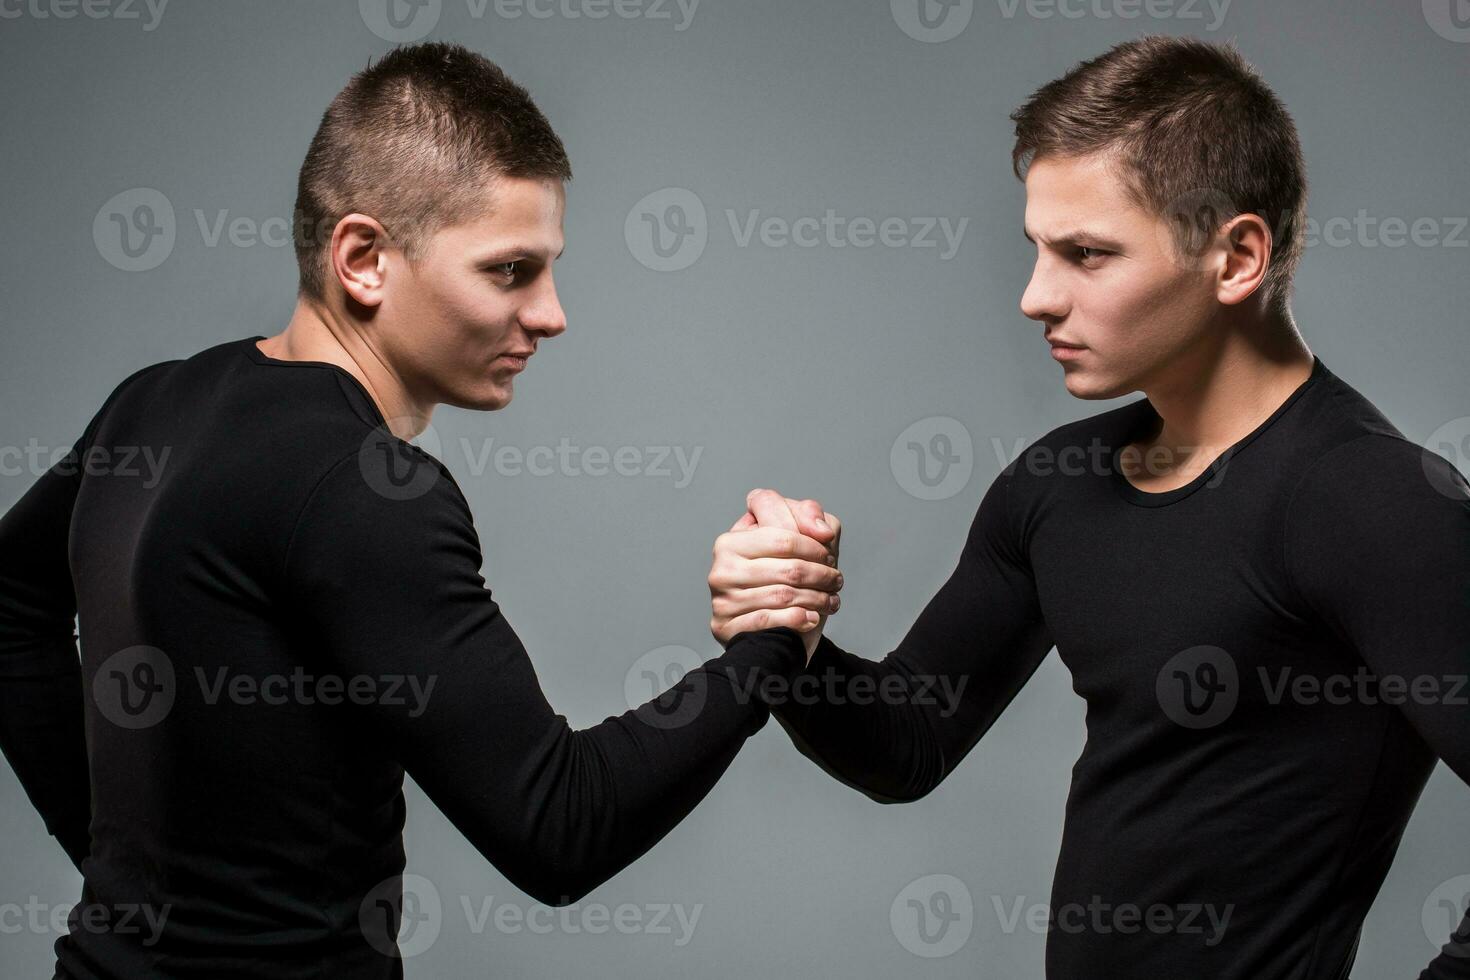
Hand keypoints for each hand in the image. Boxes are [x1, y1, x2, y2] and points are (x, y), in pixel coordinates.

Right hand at [709, 488, 843, 663]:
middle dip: (822, 575)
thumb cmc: (779, 576)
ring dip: (817, 599)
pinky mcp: (727, 627)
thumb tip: (822, 530)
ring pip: (783, 595)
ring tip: (831, 600)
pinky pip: (769, 620)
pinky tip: (811, 618)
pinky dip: (798, 619)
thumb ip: (806, 515)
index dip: (814, 546)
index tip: (828, 556)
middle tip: (836, 580)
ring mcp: (722, 599)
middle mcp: (722, 568)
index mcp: (732, 540)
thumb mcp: (792, 536)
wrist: (764, 628)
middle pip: (789, 568)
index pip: (783, 536)